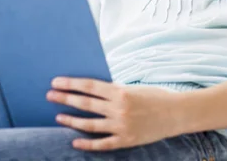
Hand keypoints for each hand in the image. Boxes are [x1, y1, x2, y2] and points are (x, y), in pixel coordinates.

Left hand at [46, 77, 183, 150]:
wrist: (177, 114)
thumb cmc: (154, 97)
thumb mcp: (132, 88)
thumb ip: (113, 91)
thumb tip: (90, 90)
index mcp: (120, 92)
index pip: (89, 86)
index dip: (71, 84)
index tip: (56, 82)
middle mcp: (119, 108)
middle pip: (85, 103)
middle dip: (65, 99)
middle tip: (49, 96)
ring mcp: (122, 125)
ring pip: (90, 124)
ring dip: (72, 120)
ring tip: (58, 117)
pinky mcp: (126, 140)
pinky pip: (103, 144)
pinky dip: (87, 143)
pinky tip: (74, 141)